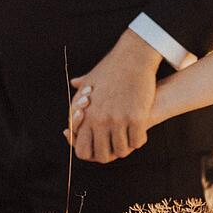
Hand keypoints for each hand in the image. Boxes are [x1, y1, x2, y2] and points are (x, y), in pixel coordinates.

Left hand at [62, 29, 160, 162]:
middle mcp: (100, 120)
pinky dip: (138, 139)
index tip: (99, 147)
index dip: (91, 153)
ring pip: (122, 150)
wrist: (133, 56)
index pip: (82, 150)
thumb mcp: (90, 80)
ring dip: (125, 147)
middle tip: (116, 145)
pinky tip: (139, 132)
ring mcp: (118, 120)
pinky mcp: (137, 117)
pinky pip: (137, 141)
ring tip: (128, 138)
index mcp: (86, 115)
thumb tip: (73, 84)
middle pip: (102, 155)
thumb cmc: (111, 67)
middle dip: (109, 154)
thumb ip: (80, 91)